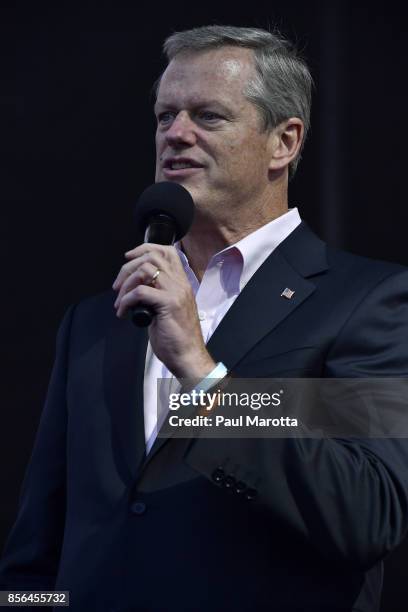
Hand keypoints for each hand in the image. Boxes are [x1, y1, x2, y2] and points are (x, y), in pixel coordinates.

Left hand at [112, 244, 215, 379]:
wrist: (188, 356)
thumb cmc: (176, 338)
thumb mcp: (166, 310)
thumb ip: (156, 295)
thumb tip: (135, 289)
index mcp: (182, 283)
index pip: (168, 252)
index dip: (145, 249)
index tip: (128, 258)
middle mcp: (181, 284)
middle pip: (152, 257)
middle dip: (128, 267)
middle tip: (117, 286)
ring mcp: (176, 292)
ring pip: (145, 270)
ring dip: (126, 284)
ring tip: (120, 301)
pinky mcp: (169, 304)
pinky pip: (141, 291)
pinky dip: (126, 300)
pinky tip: (123, 313)